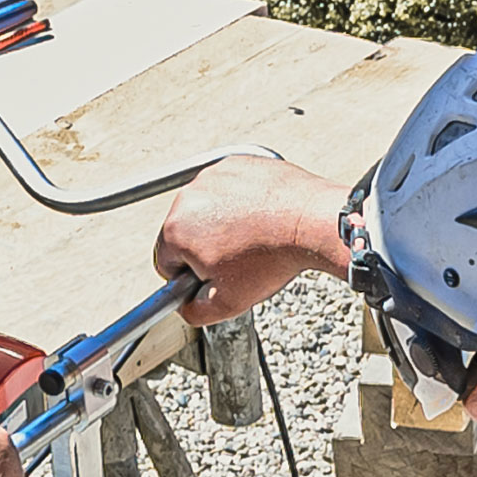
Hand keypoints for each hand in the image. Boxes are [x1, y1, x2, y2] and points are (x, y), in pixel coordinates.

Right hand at [153, 152, 355, 324]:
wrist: (310, 222)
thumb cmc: (270, 261)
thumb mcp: (229, 303)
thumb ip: (195, 312)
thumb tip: (185, 306)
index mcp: (176, 231)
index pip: (166, 261)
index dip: (190, 275)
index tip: (215, 275)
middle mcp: (186, 197)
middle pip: (184, 232)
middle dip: (204, 247)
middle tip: (238, 258)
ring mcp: (212, 176)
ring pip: (205, 208)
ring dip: (221, 222)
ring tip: (252, 236)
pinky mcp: (236, 164)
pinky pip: (228, 188)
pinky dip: (239, 200)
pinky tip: (260, 215)